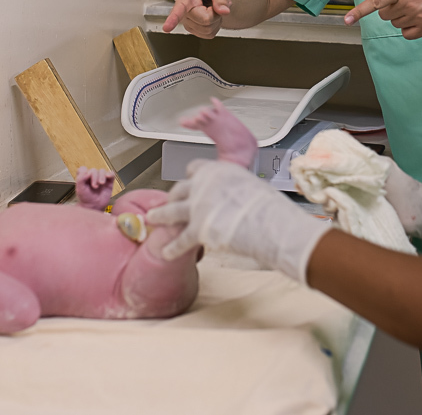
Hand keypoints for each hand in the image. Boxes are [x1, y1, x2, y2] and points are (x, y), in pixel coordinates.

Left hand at [74, 166, 115, 210]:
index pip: (83, 169)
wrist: (94, 207)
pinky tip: (108, 176)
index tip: (85, 178)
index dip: (84, 172)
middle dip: (94, 177)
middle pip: (94, 170)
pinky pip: (111, 174)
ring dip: (102, 176)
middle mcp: (92, 177)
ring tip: (101, 184)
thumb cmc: (86, 199)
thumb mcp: (79, 189)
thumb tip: (87, 172)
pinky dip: (110, 173)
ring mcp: (101, 178)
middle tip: (94, 186)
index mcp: (83, 177)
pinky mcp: (109, 182)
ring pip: (102, 171)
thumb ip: (80, 179)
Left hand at [145, 160, 330, 282]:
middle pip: (179, 188)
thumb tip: (233, 195)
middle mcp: (203, 184)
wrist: (270, 222)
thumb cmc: (268, 206)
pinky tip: (166, 252)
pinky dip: (172, 247)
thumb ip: (233, 187)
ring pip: (171, 210)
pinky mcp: (196, 229)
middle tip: (168, 203)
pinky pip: (179, 239)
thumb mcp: (250, 184)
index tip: (188, 181)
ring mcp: (197, 206)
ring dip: (160, 216)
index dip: (190, 178)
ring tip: (152, 219)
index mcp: (217, 170)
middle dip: (172, 197)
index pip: (194, 168)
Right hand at [162, 0, 230, 37]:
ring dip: (216, 20)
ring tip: (212, 8)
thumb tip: (223, 11)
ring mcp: (188, 21)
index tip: (167, 28)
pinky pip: (209, 34)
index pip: (179, 8)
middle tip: (215, 3)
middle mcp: (184, 10)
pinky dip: (215, 26)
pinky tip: (211, 16)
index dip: (173, 18)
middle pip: (205, 21)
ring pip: (208, 30)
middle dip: (216, 14)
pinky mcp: (194, 29)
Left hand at [344, 0, 421, 38]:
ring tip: (419, 7)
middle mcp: (407, 3)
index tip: (347, 20)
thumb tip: (388, 0)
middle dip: (392, 10)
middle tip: (407, 2)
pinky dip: (410, 29)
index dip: (359, 12)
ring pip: (396, 25)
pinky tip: (421, 18)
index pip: (376, 2)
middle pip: (385, 16)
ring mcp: (417, 16)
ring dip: (403, 18)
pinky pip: (407, 34)